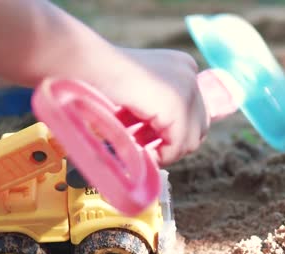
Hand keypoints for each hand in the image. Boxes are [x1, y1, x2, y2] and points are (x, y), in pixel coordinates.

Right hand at [93, 47, 208, 165]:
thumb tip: (164, 143)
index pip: (194, 112)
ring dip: (164, 152)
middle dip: (172, 143)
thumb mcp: (138, 93)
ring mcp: (187, 89)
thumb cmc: (100, 78)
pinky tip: (140, 154)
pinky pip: (177, 146)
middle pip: (198, 126)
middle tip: (146, 150)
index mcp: (182, 67)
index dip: (173, 133)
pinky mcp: (178, 106)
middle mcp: (189, 74)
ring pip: (190, 140)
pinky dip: (160, 156)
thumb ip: (155, 110)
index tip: (148, 142)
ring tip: (139, 151)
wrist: (86, 66)